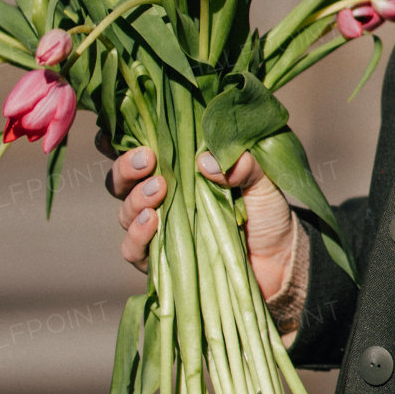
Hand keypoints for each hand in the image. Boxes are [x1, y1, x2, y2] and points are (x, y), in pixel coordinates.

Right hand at [100, 135, 297, 300]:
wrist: (279, 259)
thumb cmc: (266, 211)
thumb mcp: (262, 181)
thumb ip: (242, 165)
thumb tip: (206, 161)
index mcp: (178, 170)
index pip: (138, 151)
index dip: (118, 142)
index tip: (115, 133)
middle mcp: (160, 198)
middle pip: (120, 181)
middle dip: (126, 167)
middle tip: (148, 160)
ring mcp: (158, 230)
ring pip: (125, 212)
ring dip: (135, 199)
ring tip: (159, 189)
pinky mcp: (160, 260)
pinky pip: (133, 250)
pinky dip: (136, 236)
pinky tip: (152, 222)